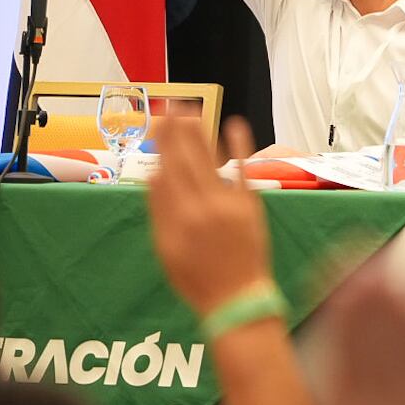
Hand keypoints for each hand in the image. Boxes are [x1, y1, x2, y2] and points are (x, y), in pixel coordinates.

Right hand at [147, 117, 268, 315]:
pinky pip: (244, 171)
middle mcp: (201, 207)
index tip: (157, 122)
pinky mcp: (251, 206)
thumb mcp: (166, 250)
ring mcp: (229, 205)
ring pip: (210, 161)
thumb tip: (153, 176)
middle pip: (186, 161)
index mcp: (176, 219)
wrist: (237, 298)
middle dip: (178, 131)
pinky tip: (234, 124)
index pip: (166, 171)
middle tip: (172, 105)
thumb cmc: (196, 278)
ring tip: (192, 110)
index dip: (162, 145)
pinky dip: (239, 147)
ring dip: (200, 133)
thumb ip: (160, 212)